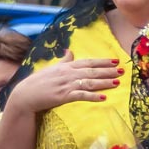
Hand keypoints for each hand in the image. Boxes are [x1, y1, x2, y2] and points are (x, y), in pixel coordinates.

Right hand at [5, 51, 121, 114]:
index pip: (88, 62)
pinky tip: (103, 97)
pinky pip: (81, 95)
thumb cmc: (39, 82)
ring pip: (89, 82)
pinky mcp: (63, 96)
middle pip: (92, 71)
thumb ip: (64, 60)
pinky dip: (93, 96)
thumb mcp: (52, 68)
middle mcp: (68, 74)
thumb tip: (70, 51)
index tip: (115, 61)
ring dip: (104, 82)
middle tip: (122, 71)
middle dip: (108, 71)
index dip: (102, 61)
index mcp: (66, 66)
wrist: (25, 95)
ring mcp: (66, 85)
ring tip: (117, 82)